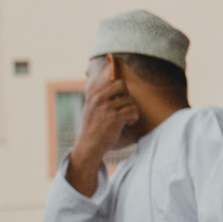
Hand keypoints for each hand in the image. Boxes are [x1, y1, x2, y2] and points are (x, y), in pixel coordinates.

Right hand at [67, 74, 137, 194]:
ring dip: (132, 110)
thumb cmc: (92, 128)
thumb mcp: (90, 109)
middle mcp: (98, 99)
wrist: (89, 146)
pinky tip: (128, 123)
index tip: (121, 90)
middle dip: (127, 96)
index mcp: (93, 96)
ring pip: (130, 100)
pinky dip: (134, 117)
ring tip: (127, 118)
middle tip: (125, 107)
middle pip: (122, 85)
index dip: (121, 84)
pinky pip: (133, 110)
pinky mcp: (114, 118)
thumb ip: (98, 96)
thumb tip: (107, 75)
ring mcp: (106, 108)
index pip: (111, 79)